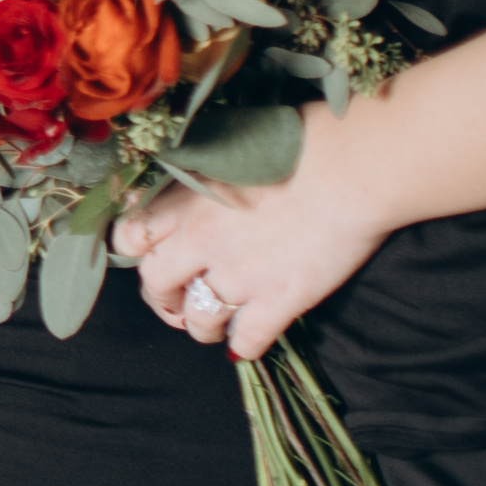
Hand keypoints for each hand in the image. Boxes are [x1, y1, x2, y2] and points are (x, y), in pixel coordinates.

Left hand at [107, 143, 389, 363]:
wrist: (356, 165)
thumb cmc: (305, 139)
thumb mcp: (235, 139)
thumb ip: (206, 166)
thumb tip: (198, 174)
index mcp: (187, 198)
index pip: (130, 237)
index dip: (138, 252)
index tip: (153, 255)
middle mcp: (202, 241)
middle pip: (156, 284)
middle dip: (163, 297)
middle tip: (179, 300)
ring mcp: (238, 274)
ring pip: (198, 320)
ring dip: (201, 327)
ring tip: (214, 325)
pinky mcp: (278, 300)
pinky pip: (246, 341)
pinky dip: (244, 346)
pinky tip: (250, 340)